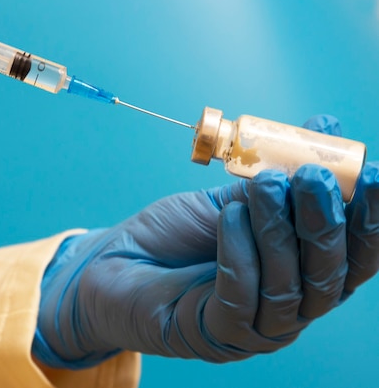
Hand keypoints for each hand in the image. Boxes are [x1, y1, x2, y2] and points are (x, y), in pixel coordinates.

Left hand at [33, 115, 378, 368]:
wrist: (111, 262)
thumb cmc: (172, 234)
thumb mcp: (230, 201)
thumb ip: (277, 179)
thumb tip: (325, 127)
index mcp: (298, 274)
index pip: (352, 254)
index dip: (369, 218)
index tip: (373, 172)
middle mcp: (288, 308)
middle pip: (330, 274)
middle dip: (327, 220)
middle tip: (312, 174)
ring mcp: (253, 328)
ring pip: (290, 287)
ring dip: (282, 230)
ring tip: (266, 184)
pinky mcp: (215, 335)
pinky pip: (241, 298)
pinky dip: (242, 253)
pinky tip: (230, 217)